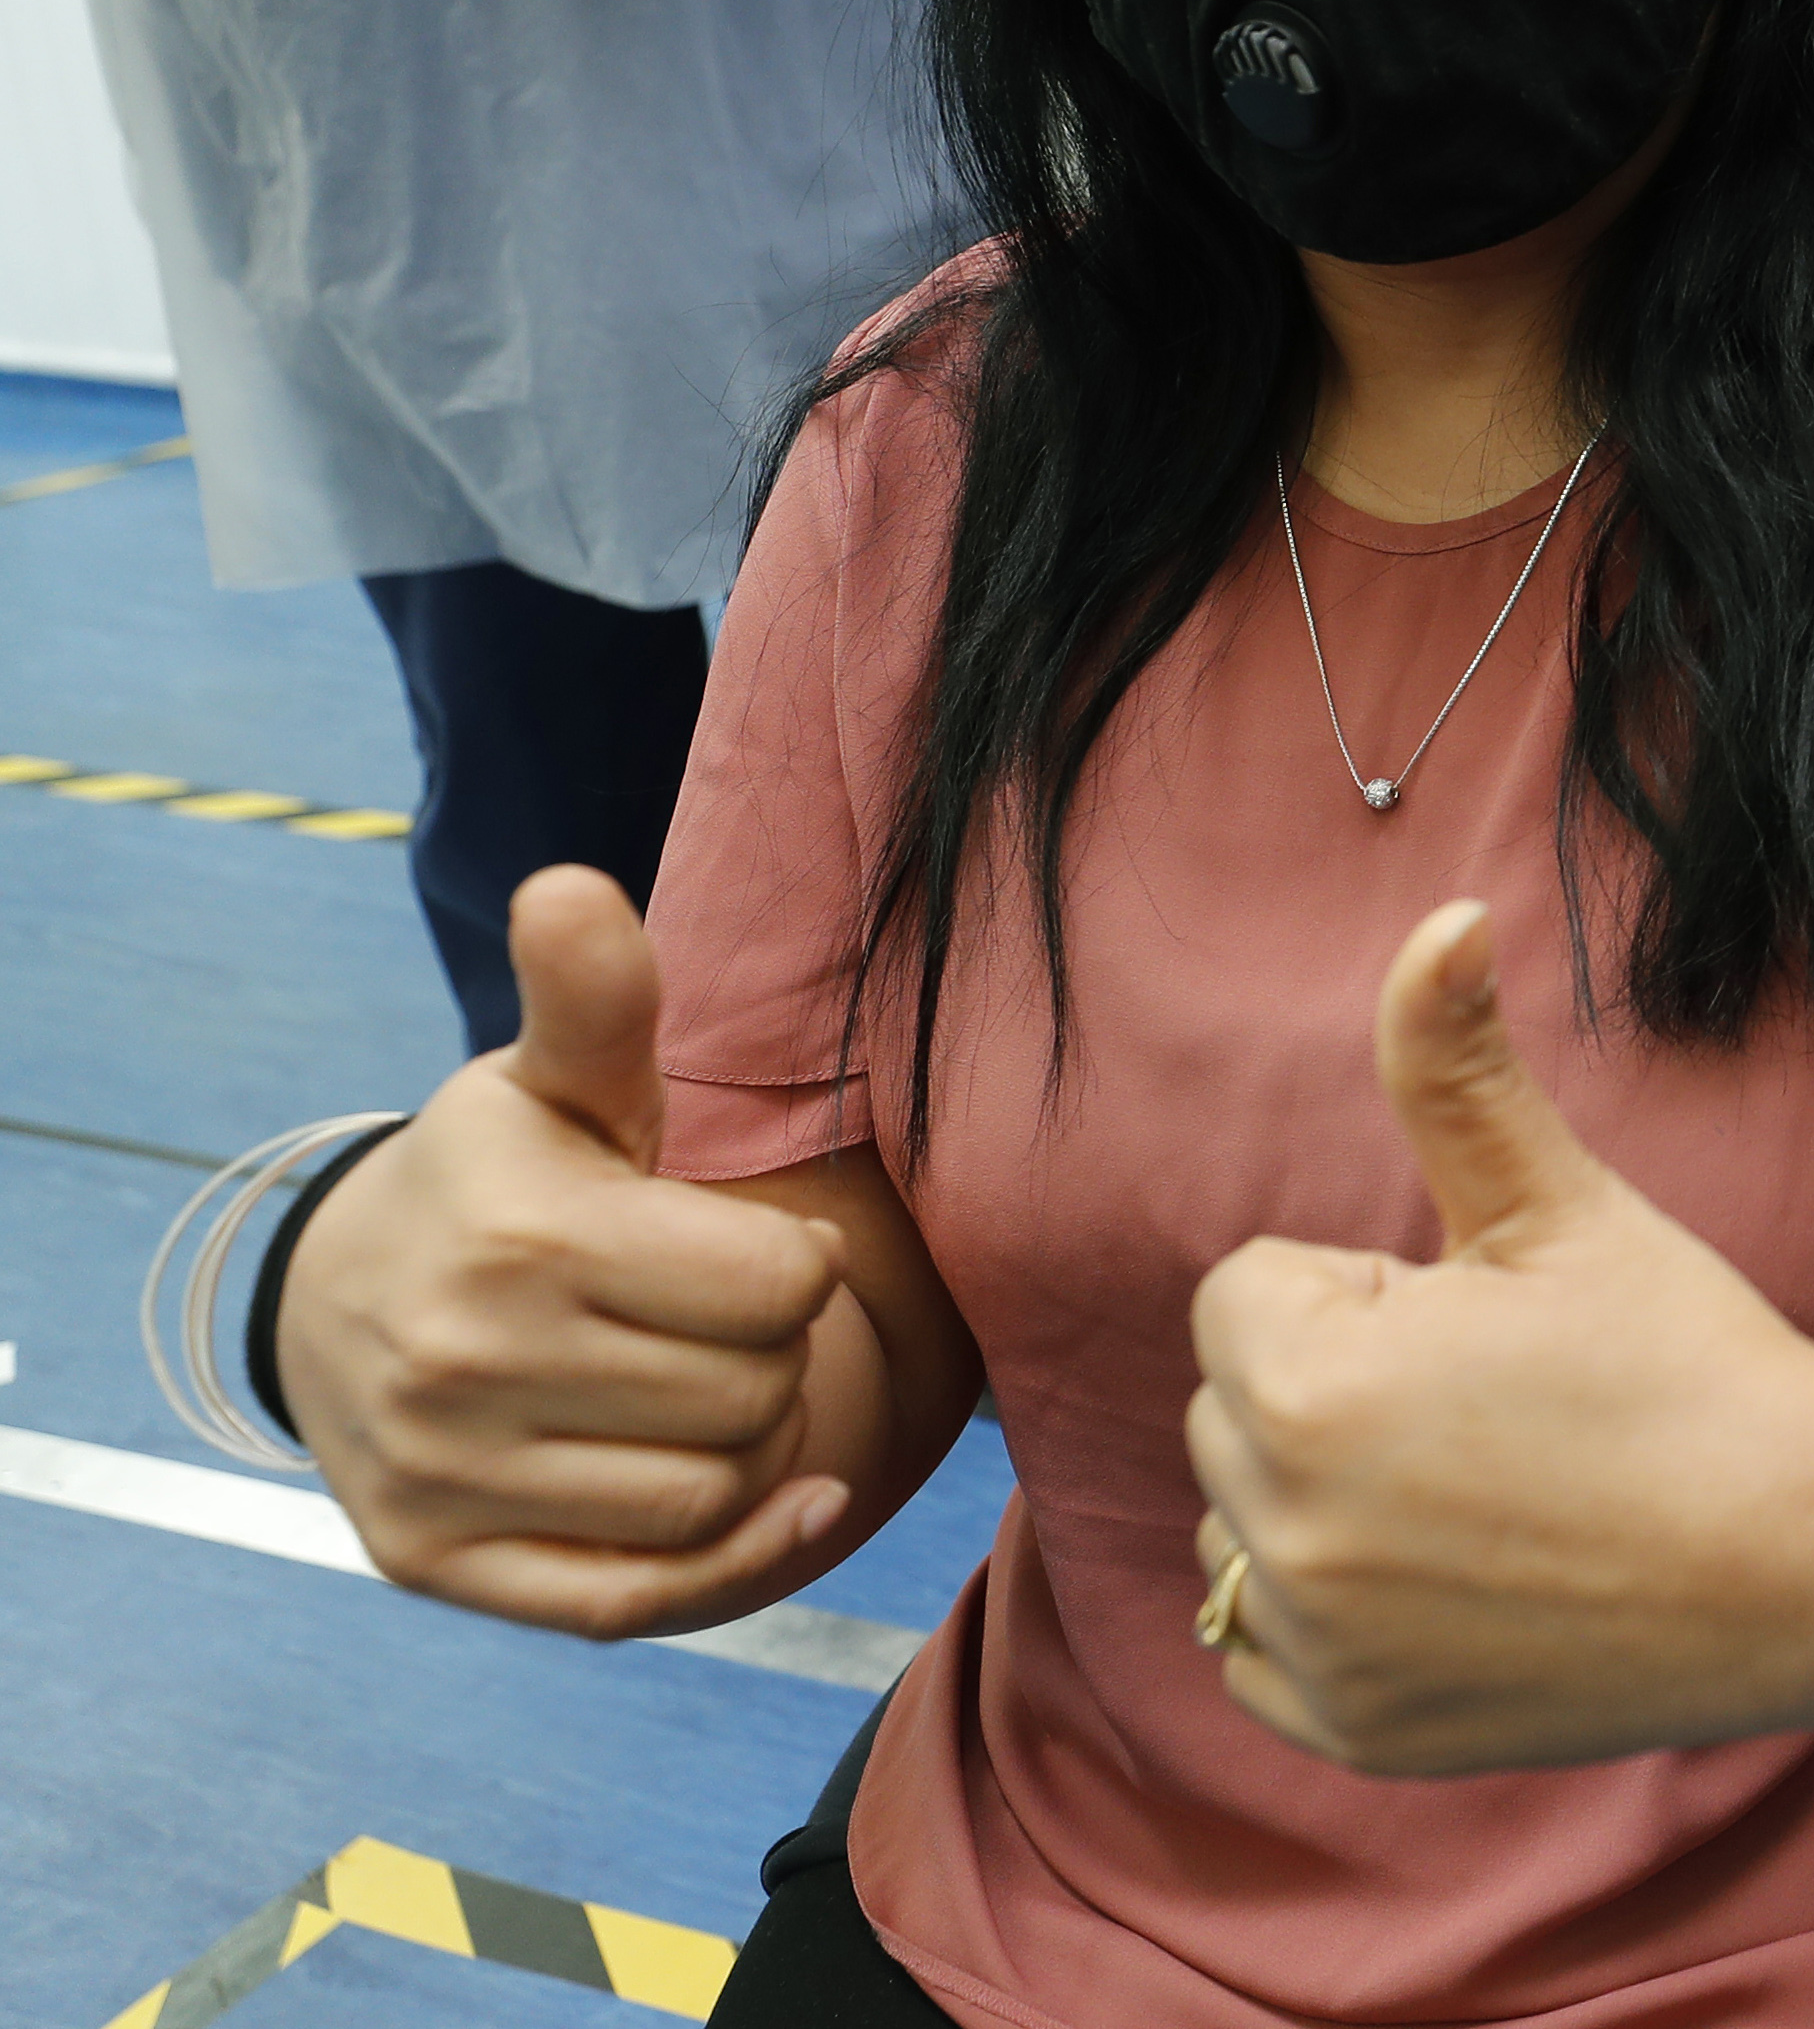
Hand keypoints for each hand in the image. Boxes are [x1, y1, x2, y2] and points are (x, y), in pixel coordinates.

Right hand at [275, 869, 851, 1637]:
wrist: (343, 1294)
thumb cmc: (502, 1175)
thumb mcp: (553, 1079)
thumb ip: (597, 999)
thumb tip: (573, 889)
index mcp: (520, 1234)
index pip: (780, 1289)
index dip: (795, 1271)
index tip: (741, 1247)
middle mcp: (463, 1363)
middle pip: (757, 1397)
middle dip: (770, 1357)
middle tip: (718, 1323)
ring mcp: (440, 1473)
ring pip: (710, 1498)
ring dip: (748, 1452)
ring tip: (702, 1388)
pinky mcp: (434, 1562)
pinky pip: (634, 1599)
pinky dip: (729, 1560)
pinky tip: (783, 1497)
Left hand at [1183, 901, 1813, 1775]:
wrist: (1811, 1560)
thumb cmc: (1689, 1365)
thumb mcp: (1565, 1206)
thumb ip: (1457, 1067)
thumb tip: (1437, 918)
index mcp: (1311, 1381)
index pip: (1248, 1292)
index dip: (1370, 1292)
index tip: (1484, 1328)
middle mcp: (1283, 1528)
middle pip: (1235, 1405)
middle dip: (1336, 1387)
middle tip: (1499, 1412)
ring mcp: (1315, 1649)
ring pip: (1245, 1522)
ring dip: (1325, 1500)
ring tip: (1487, 1499)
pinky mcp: (1353, 1734)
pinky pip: (1261, 1651)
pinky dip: (1330, 1621)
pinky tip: (1457, 1586)